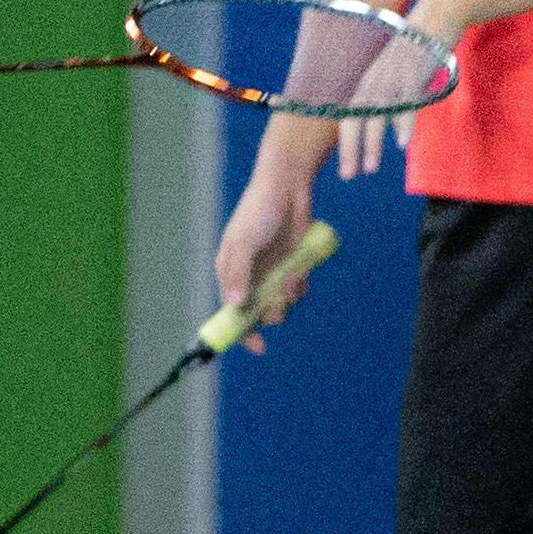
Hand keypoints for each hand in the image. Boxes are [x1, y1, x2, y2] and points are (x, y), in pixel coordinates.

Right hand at [215, 157, 320, 320]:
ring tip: (294, 275)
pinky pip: (296, 290)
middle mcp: (249, 278)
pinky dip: (301, 285)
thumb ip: (238, 274)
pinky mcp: (290, 267)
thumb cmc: (258, 211)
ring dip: (289, 296)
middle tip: (282, 293)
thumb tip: (234, 307)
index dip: (242, 332)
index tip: (259, 346)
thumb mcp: (244, 242)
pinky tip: (302, 268)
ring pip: (281, 304)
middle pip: (259, 314)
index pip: (231, 313)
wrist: (288, 187)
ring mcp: (270, 273)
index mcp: (230, 273)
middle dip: (273, 310)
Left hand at [329, 0, 469, 181]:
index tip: (346, 170)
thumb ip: (392, 98)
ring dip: (372, 141)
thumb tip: (392, 125)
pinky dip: (402, 122)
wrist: (437, 15)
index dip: (346, 143)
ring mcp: (392, 74)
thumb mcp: (400, 74)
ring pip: (376, 113)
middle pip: (356, 117)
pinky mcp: (412, 71)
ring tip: (371, 167)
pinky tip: (402, 143)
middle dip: (350, 148)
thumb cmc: (420, 47)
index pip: (350, 115)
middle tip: (349, 175)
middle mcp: (375, 78)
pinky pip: (406, 101)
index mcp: (370, 80)